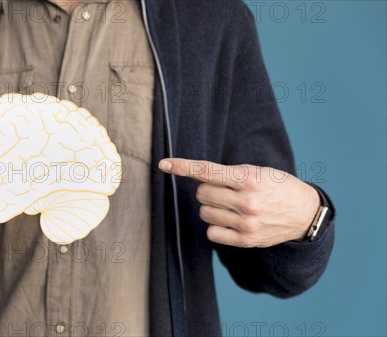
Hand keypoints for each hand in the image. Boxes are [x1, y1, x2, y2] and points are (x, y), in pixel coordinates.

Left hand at [158, 159, 319, 246]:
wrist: (304, 214)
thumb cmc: (276, 188)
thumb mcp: (257, 172)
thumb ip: (227, 173)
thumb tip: (194, 174)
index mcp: (249, 179)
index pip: (207, 171)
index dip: (183, 167)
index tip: (164, 164)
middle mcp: (247, 202)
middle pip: (201, 194)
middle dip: (207, 190)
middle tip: (225, 190)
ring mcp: (246, 223)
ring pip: (204, 213)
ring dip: (212, 208)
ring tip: (231, 206)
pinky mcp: (245, 240)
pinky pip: (212, 232)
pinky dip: (216, 226)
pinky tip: (230, 221)